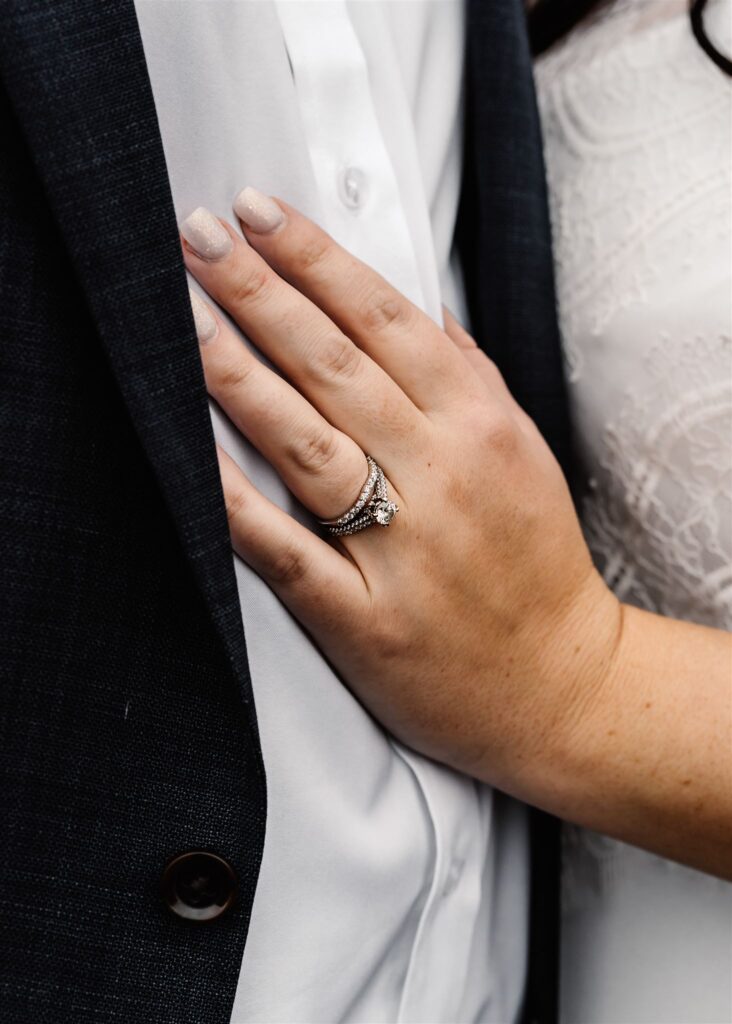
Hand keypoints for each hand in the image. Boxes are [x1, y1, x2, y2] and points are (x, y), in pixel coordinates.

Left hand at [179, 192, 620, 797]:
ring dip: (237, 373)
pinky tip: (191, 452)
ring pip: (306, 442)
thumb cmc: (535, 564)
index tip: (260, 213)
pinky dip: (235, 498)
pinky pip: (286, 548)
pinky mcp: (365, 617)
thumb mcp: (525, 455)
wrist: (560, 686)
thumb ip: (474, 378)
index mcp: (480, 426)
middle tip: (200, 234)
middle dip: (261, 291)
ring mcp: (402, 548)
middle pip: (335, 365)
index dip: (316, 260)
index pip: (386, 319)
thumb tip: (422, 309)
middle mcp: (442, 475)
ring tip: (181, 316)